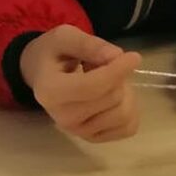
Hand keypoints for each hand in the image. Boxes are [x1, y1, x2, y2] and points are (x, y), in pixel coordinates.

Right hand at [20, 25, 142, 142]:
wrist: (41, 75)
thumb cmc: (52, 54)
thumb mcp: (64, 37)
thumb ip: (88, 44)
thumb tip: (115, 56)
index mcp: (51, 91)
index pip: (93, 86)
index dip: (117, 71)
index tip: (134, 56)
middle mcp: (63, 117)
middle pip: (112, 97)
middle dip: (118, 76)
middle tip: (105, 64)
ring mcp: (79, 132)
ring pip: (124, 114)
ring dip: (125, 92)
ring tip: (108, 80)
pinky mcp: (93, 138)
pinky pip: (128, 127)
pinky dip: (130, 109)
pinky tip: (114, 96)